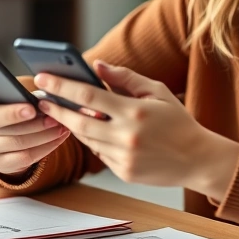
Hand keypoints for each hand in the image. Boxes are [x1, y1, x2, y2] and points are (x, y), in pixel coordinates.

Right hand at [0, 80, 69, 175]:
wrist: (9, 137)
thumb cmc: (11, 106)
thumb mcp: (7, 95)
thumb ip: (13, 90)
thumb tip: (42, 93)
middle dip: (13, 114)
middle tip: (34, 109)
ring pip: (14, 140)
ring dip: (40, 131)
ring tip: (58, 121)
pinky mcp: (0, 163)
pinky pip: (25, 156)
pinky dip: (46, 146)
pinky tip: (59, 136)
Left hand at [33, 61, 238, 196]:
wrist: (197, 159)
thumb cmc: (177, 121)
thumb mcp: (156, 91)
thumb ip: (125, 77)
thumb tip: (96, 65)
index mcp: (135, 112)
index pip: (88, 96)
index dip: (62, 87)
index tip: (43, 79)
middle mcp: (126, 137)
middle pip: (79, 122)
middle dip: (56, 110)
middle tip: (40, 100)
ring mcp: (123, 158)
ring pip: (87, 139)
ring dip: (73, 125)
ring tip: (60, 112)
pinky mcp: (123, 173)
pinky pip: (99, 153)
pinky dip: (94, 141)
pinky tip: (94, 130)